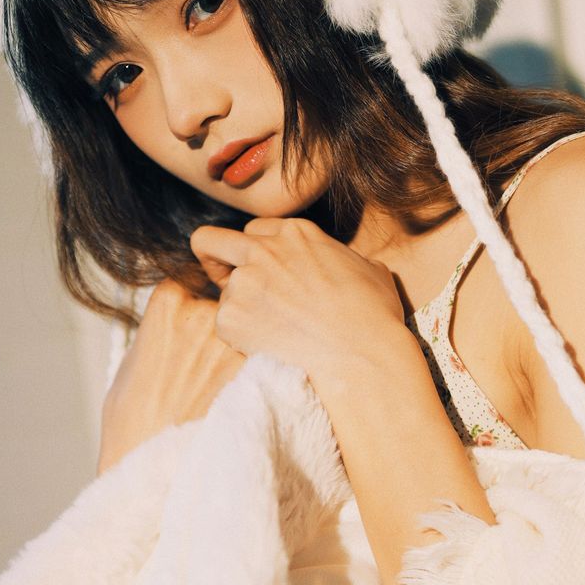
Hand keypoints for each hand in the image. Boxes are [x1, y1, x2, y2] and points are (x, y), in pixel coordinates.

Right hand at [97, 278, 245, 474]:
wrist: (152, 466)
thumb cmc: (134, 420)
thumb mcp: (134, 360)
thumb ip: (161, 329)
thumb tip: (177, 319)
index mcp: (168, 303)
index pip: (192, 276)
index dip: (197, 295)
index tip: (198, 314)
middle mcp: (204, 313)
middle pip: (227, 298)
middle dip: (225, 318)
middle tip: (213, 351)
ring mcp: (234, 341)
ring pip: (250, 327)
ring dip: (245, 344)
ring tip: (223, 379)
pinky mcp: (256, 371)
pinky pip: (263, 358)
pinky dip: (261, 369)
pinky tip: (244, 391)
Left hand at [189, 216, 407, 387]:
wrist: (361, 354)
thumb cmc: (374, 315)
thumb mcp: (367, 267)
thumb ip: (337, 258)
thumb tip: (339, 266)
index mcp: (295, 233)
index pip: (254, 231)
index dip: (258, 252)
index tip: (266, 273)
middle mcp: (263, 250)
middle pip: (211, 241)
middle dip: (213, 259)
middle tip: (226, 283)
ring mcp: (244, 282)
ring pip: (223, 291)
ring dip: (241, 309)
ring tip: (274, 332)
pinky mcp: (230, 316)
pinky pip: (224, 325)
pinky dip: (240, 337)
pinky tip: (269, 346)